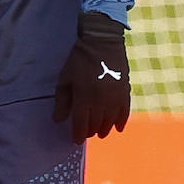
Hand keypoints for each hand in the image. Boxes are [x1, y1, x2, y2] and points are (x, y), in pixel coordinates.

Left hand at [52, 12, 129, 143]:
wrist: (102, 43)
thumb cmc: (79, 60)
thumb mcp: (65, 78)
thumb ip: (62, 100)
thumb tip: (58, 120)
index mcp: (83, 97)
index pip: (80, 123)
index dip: (77, 134)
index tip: (75, 140)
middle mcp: (100, 101)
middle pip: (96, 124)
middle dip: (90, 131)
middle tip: (86, 133)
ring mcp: (115, 98)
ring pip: (110, 121)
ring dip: (104, 129)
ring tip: (100, 132)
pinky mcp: (125, 92)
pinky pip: (124, 112)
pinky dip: (121, 122)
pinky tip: (117, 128)